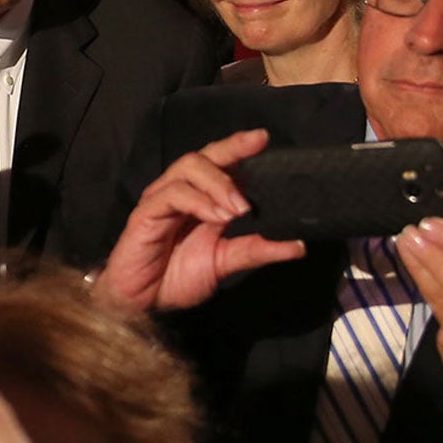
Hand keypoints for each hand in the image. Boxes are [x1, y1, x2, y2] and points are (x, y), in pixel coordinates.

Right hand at [96, 129, 304, 310]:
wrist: (144, 303)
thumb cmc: (178, 278)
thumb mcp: (225, 263)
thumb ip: (256, 250)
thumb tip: (298, 246)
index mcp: (202, 198)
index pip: (221, 163)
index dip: (240, 147)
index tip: (265, 139)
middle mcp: (181, 192)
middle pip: (204, 155)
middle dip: (232, 148)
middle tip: (257, 146)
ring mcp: (162, 200)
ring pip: (188, 167)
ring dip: (219, 182)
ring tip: (239, 207)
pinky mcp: (145, 213)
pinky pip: (172, 195)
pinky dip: (198, 201)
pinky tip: (216, 217)